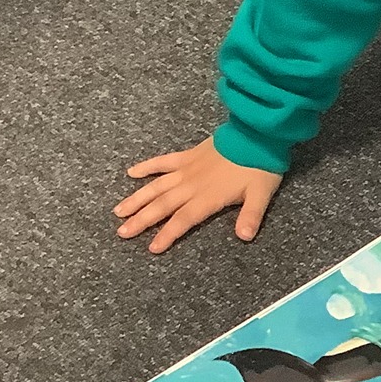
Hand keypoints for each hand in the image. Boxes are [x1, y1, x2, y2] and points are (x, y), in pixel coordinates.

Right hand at [115, 137, 281, 253]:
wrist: (256, 134)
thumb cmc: (260, 167)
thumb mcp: (261, 194)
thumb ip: (251, 215)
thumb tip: (245, 237)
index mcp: (208, 197)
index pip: (183, 219)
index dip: (167, 233)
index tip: (151, 247)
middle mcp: (192, 185)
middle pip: (162, 205)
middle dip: (141, 220)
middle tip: (122, 232)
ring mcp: (187, 168)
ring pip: (156, 186)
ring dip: (137, 198)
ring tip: (119, 211)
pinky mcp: (188, 155)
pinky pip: (163, 161)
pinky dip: (147, 166)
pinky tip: (131, 172)